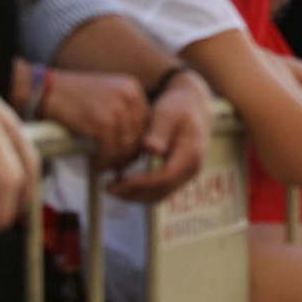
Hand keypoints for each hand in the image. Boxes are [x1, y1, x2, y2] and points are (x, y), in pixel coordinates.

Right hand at [39, 68, 148, 170]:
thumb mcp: (106, 94)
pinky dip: (103, 162)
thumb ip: (123, 110)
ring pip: (127, 145)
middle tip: (116, 164)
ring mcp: (116, 108)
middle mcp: (129, 96)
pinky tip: (94, 165)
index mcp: (132, 88)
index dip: (139, 140)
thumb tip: (134, 141)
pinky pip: (110, 150)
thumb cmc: (72, 96)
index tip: (128, 153)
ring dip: (116, 161)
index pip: (148, 121)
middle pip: (141, 134)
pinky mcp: (102, 122)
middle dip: (129, 154)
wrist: (45, 90)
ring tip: (104, 166)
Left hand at [107, 72, 211, 202]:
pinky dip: (140, 191)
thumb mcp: (167, 114)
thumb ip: (159, 132)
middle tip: (107, 188)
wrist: (193, 106)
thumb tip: (151, 149)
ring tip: (111, 187)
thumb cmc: (177, 107)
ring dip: (134, 195)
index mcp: (191, 154)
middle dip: (133, 193)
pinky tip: (123, 182)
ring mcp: (187, 175)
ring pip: (159, 195)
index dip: (139, 183)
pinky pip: (159, 190)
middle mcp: (192, 169)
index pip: (164, 178)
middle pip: (161, 192)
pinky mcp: (179, 176)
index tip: (116, 181)